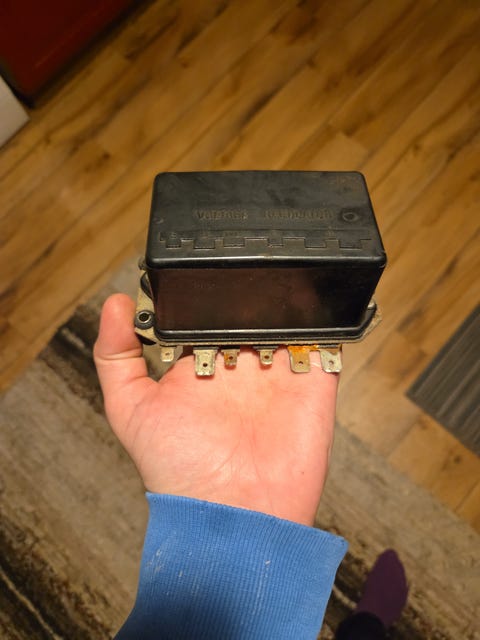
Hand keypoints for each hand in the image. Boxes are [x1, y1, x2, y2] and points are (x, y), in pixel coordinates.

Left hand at [94, 294, 337, 525]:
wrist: (236, 514)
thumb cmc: (179, 470)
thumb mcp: (131, 410)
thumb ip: (116, 356)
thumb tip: (116, 303)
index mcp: (200, 364)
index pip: (203, 315)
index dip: (200, 293)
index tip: (196, 270)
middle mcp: (239, 364)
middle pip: (246, 310)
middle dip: (245, 289)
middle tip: (242, 265)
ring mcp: (277, 371)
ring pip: (283, 318)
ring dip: (281, 300)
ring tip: (273, 277)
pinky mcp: (312, 382)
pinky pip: (322, 342)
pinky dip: (321, 322)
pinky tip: (308, 304)